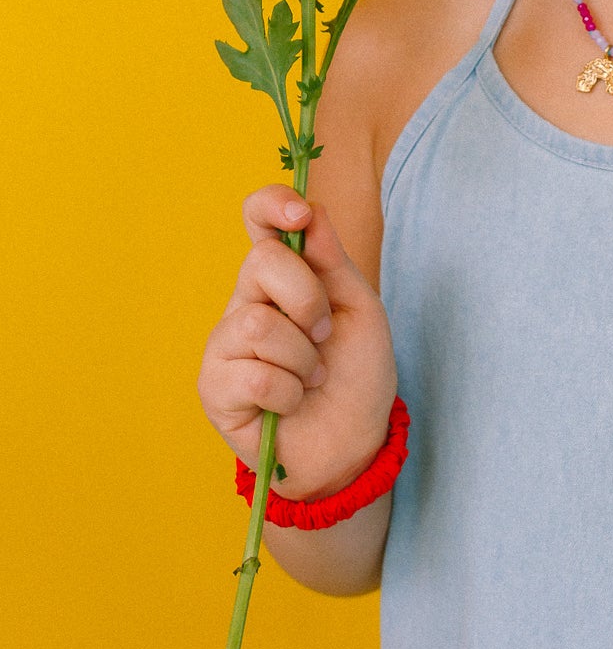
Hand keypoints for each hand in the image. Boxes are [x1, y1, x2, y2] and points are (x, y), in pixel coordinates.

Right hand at [198, 184, 398, 500]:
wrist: (352, 445)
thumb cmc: (356, 375)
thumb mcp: (360, 311)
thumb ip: (334, 263)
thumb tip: (311, 213)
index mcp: (284, 275)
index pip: (259, 219)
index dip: (272, 203)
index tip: (300, 216)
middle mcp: (247, 300)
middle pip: (261, 262)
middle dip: (308, 299)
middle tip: (324, 335)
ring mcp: (225, 343)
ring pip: (256, 322)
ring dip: (302, 357)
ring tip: (311, 378)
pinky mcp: (214, 387)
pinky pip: (252, 374)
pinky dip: (288, 392)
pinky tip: (290, 404)